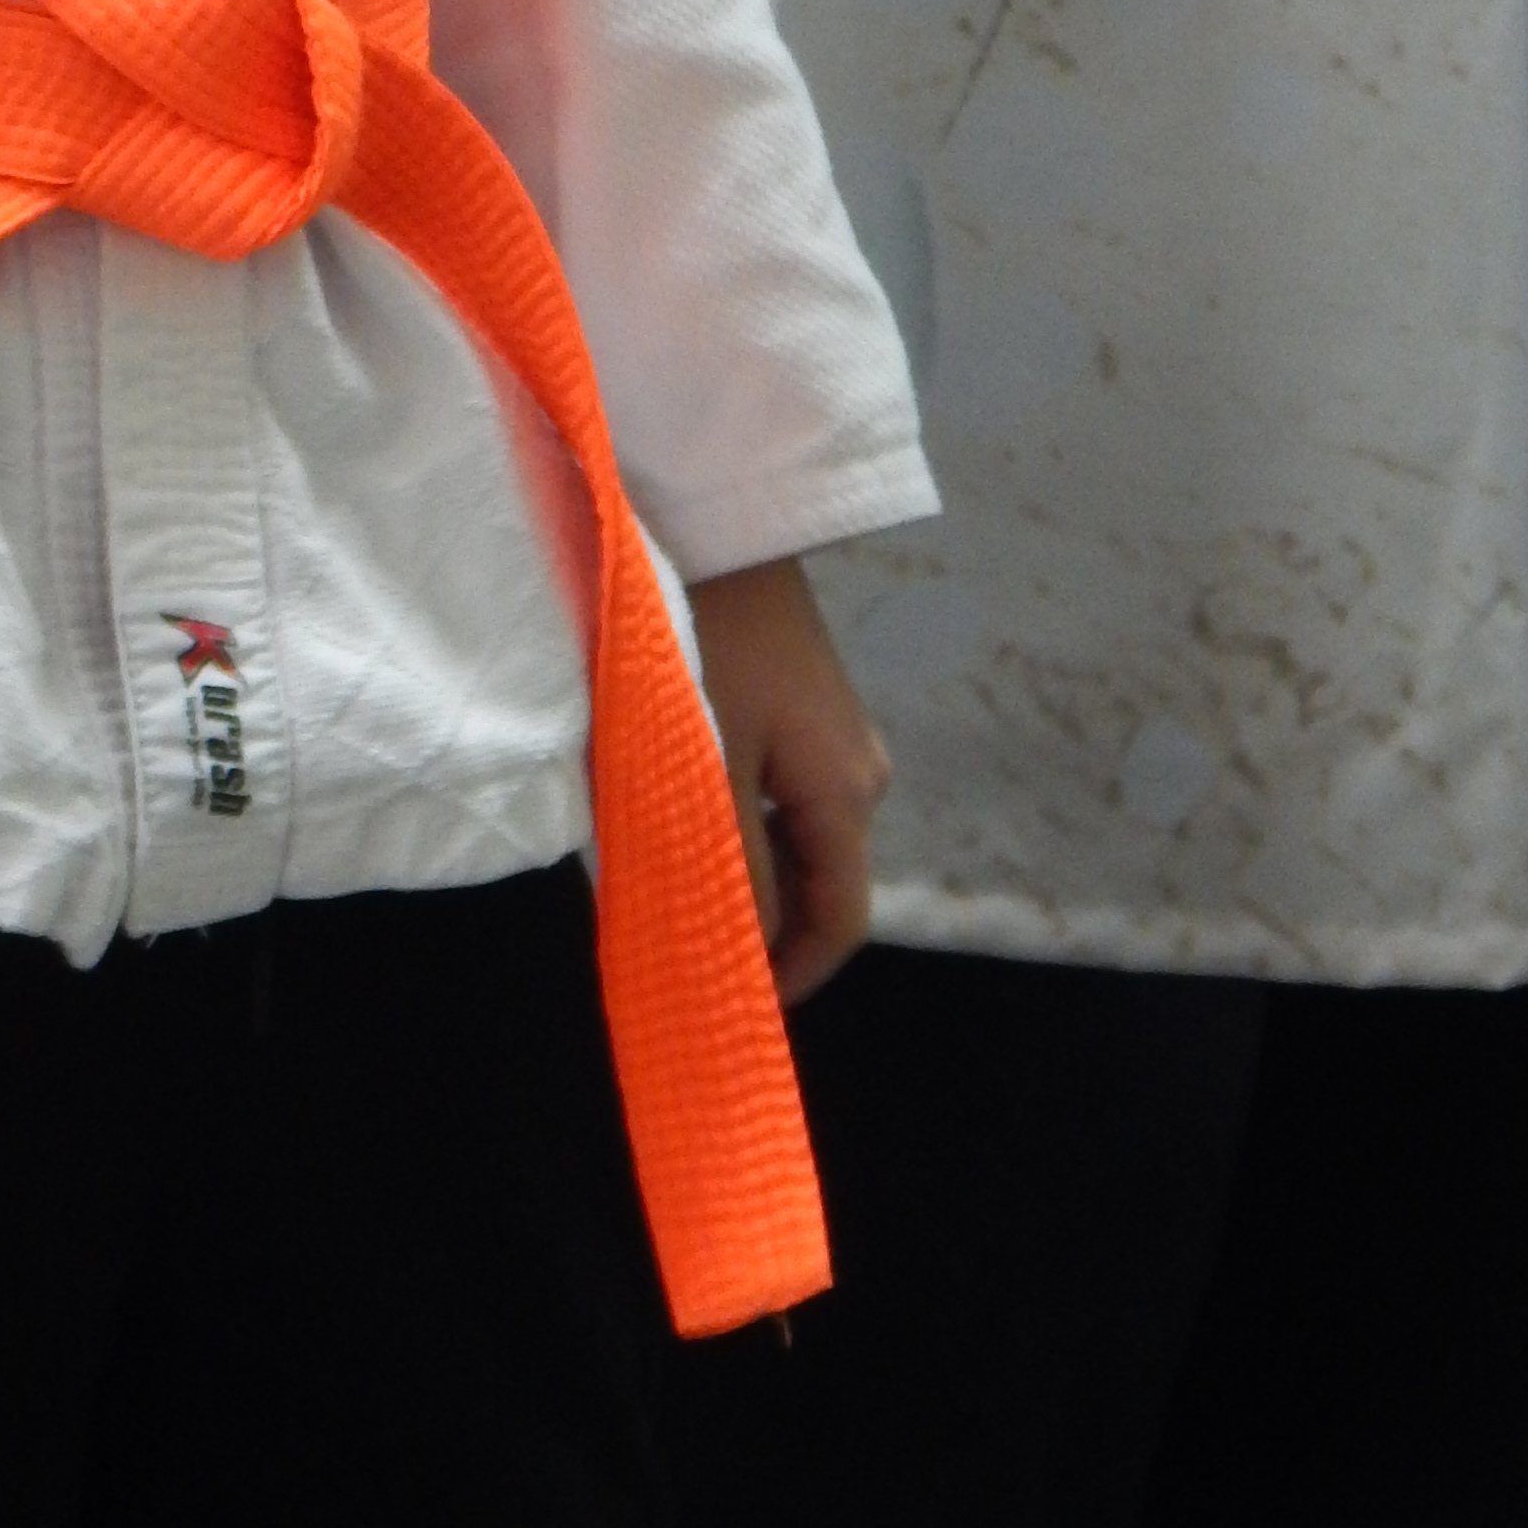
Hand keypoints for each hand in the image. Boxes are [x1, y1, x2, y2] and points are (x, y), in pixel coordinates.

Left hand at [686, 558, 890, 1004]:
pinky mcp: (803, 707)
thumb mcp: (709, 768)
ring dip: (741, 874)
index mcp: (849, 794)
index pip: (839, 923)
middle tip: (679, 947)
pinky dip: (737, 826)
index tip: (729, 1008)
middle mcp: (860, 772)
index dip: (790, 978)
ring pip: (793, 841)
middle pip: (818, 885)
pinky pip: (778, 797)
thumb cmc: (707, 643)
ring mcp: (834, 737)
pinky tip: (678, 819)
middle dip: (758, 927)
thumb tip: (736, 960)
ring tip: (667, 886)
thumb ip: (728, 870)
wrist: (715, 519)